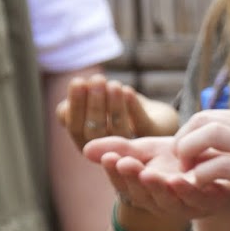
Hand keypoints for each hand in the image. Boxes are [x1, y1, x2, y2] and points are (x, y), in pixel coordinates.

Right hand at [56, 74, 177, 150]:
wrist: (153, 116)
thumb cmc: (116, 107)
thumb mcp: (95, 102)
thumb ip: (83, 97)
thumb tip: (77, 86)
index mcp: (87, 142)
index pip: (75, 127)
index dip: (75, 105)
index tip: (77, 81)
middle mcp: (106, 151)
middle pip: (95, 131)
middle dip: (95, 103)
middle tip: (97, 79)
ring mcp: (130, 149)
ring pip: (119, 130)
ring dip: (114, 105)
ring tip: (114, 84)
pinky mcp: (153, 139)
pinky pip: (142, 125)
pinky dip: (134, 108)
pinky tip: (128, 91)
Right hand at [83, 134, 229, 222]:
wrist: (227, 165)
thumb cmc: (185, 159)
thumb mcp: (152, 150)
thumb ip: (123, 148)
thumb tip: (85, 148)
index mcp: (146, 190)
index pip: (124, 184)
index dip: (115, 173)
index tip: (108, 157)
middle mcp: (163, 202)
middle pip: (143, 195)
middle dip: (133, 178)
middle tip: (124, 162)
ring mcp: (187, 205)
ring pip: (168, 202)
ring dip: (157, 188)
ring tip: (148, 173)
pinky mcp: (211, 204)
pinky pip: (197, 201)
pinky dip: (187, 191)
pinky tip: (179, 179)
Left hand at [173, 108, 229, 230]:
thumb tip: (224, 147)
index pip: (210, 114)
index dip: (188, 134)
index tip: (186, 156)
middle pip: (203, 119)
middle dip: (182, 141)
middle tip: (181, 164)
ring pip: (208, 134)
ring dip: (188, 153)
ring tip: (187, 173)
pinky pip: (219, 165)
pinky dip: (201, 174)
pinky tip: (201, 186)